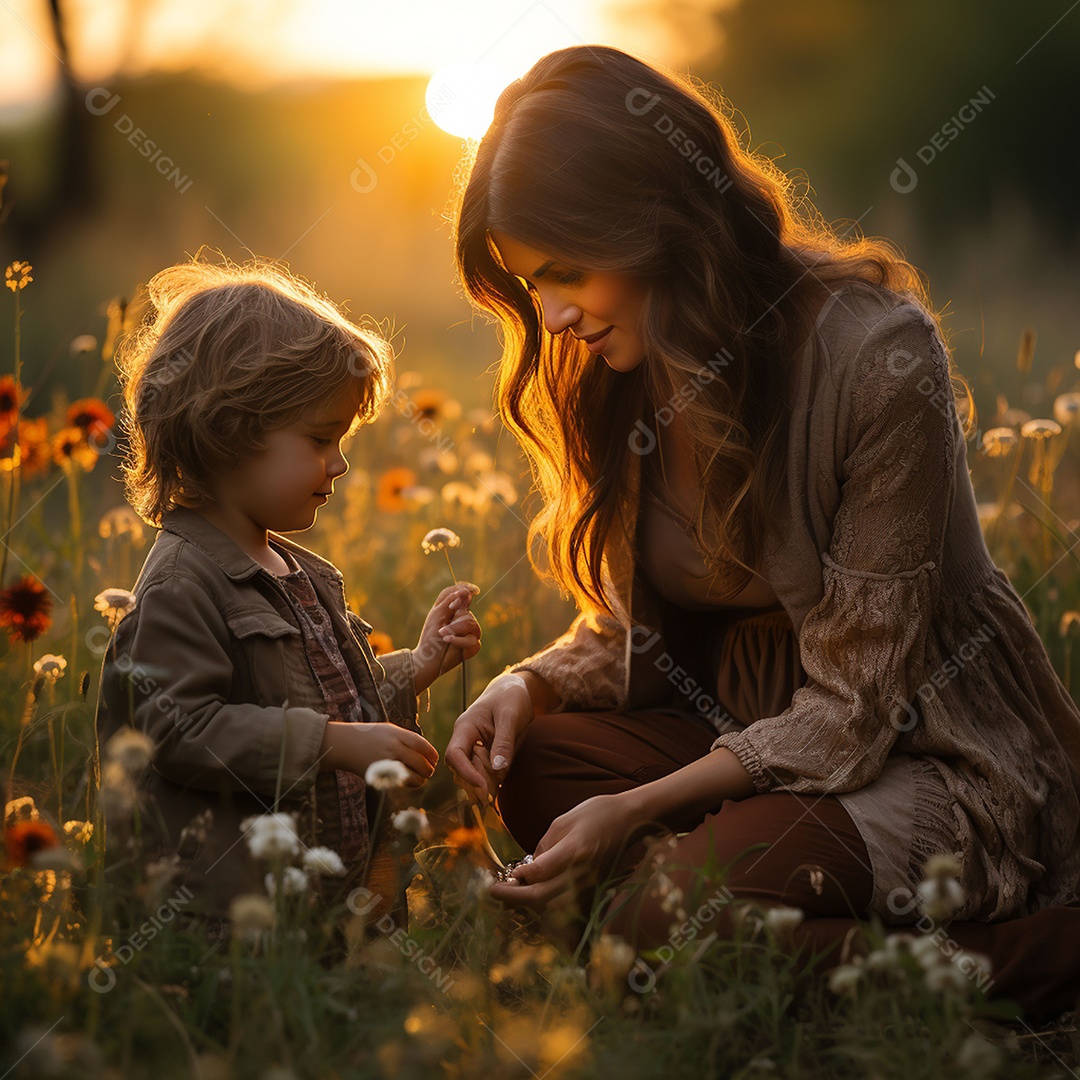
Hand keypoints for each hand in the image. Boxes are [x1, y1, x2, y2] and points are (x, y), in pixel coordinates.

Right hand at [319, 720, 438, 787]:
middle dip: (429, 770)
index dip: (432, 755)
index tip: (434, 760)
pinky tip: (407, 781)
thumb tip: (427, 753)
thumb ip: (407, 739)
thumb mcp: (389, 729)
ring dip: (420, 780)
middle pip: (421, 763)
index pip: (423, 746)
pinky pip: (399, 783)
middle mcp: (393, 747)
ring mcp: (386, 762)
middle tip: (429, 771)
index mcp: (397, 734)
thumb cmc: (369, 736)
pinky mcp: (379, 775)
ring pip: (413, 777)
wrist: (343, 744)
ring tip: (420, 778)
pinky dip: (407, 784)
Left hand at [412, 583, 481, 694]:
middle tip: (441, 629)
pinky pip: (471, 640)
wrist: (428, 658)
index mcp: (456, 609)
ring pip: (470, 623)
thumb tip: (466, 592)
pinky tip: (449, 642)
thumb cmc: (431, 636)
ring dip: (453, 629)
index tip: (474, 591)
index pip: (463, 593)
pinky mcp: (474, 645)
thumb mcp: (437, 613)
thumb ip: (450, 600)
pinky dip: (458, 641)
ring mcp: (472, 632)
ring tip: (443, 636)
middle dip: (453, 620)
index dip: (468, 590)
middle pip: (466, 611)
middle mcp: (465, 618)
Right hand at [445, 674, 535, 805]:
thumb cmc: (511, 697)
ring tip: (495, 793)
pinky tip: (499, 787)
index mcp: (465, 727)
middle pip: (460, 769)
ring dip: (483, 785)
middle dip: (474, 783)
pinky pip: (485, 773)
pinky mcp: (487, 755)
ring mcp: (476, 748)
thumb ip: (504, 742)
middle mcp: (466, 740)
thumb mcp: (510, 716)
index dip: (466, 773)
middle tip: (492, 795)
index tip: (483, 786)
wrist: (518, 690)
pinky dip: (492, 782)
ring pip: (472, 774)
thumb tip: (498, 769)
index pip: (455, 754)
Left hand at [488, 792, 641, 910]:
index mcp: (574, 851)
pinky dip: (546, 905)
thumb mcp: (563, 821)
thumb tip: (528, 870)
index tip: (497, 878)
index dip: (517, 878)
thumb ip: (544, 847)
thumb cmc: (596, 813)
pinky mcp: (594, 890)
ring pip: (553, 907)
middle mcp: (582, 872)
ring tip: (509, 894)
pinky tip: (532, 896)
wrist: (631, 820)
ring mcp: (590, 884)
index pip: (539, 873)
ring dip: (529, 904)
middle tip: (493, 892)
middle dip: (515, 897)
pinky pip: (566, 905)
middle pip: (543, 897)